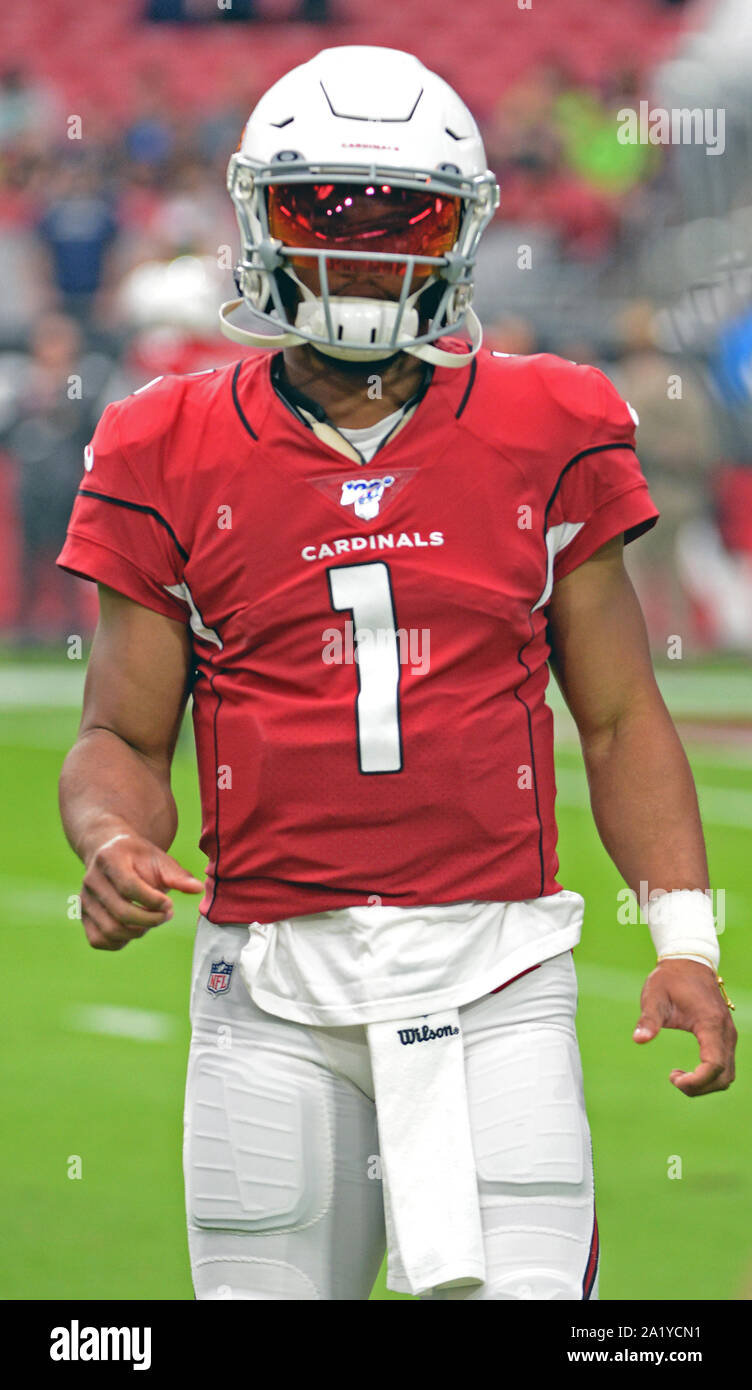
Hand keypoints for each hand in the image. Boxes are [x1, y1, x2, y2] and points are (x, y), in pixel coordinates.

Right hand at [80, 829, 203, 950]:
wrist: (111, 853)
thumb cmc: (139, 858)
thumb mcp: (160, 859)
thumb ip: (177, 876)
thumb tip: (197, 889)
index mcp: (109, 859)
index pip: (129, 887)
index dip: (153, 901)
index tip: (170, 904)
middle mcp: (91, 880)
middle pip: (121, 912)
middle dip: (150, 920)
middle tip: (167, 915)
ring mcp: (84, 900)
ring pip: (110, 930)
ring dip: (138, 932)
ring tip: (153, 920)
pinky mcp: (83, 917)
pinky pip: (99, 940)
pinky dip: (121, 942)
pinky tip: (136, 929)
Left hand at [633, 958, 736, 1095]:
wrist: (688, 963)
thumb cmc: (669, 979)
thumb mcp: (654, 996)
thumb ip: (648, 1019)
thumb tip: (638, 1039)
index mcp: (710, 1023)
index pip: (714, 1065)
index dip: (697, 1081)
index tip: (673, 1078)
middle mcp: (725, 1031)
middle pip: (724, 1076)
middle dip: (700, 1087)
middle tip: (673, 1079)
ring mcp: (728, 1034)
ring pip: (728, 1074)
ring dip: (705, 1084)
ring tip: (678, 1076)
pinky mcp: (725, 1036)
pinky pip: (725, 1066)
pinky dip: (710, 1077)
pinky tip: (688, 1071)